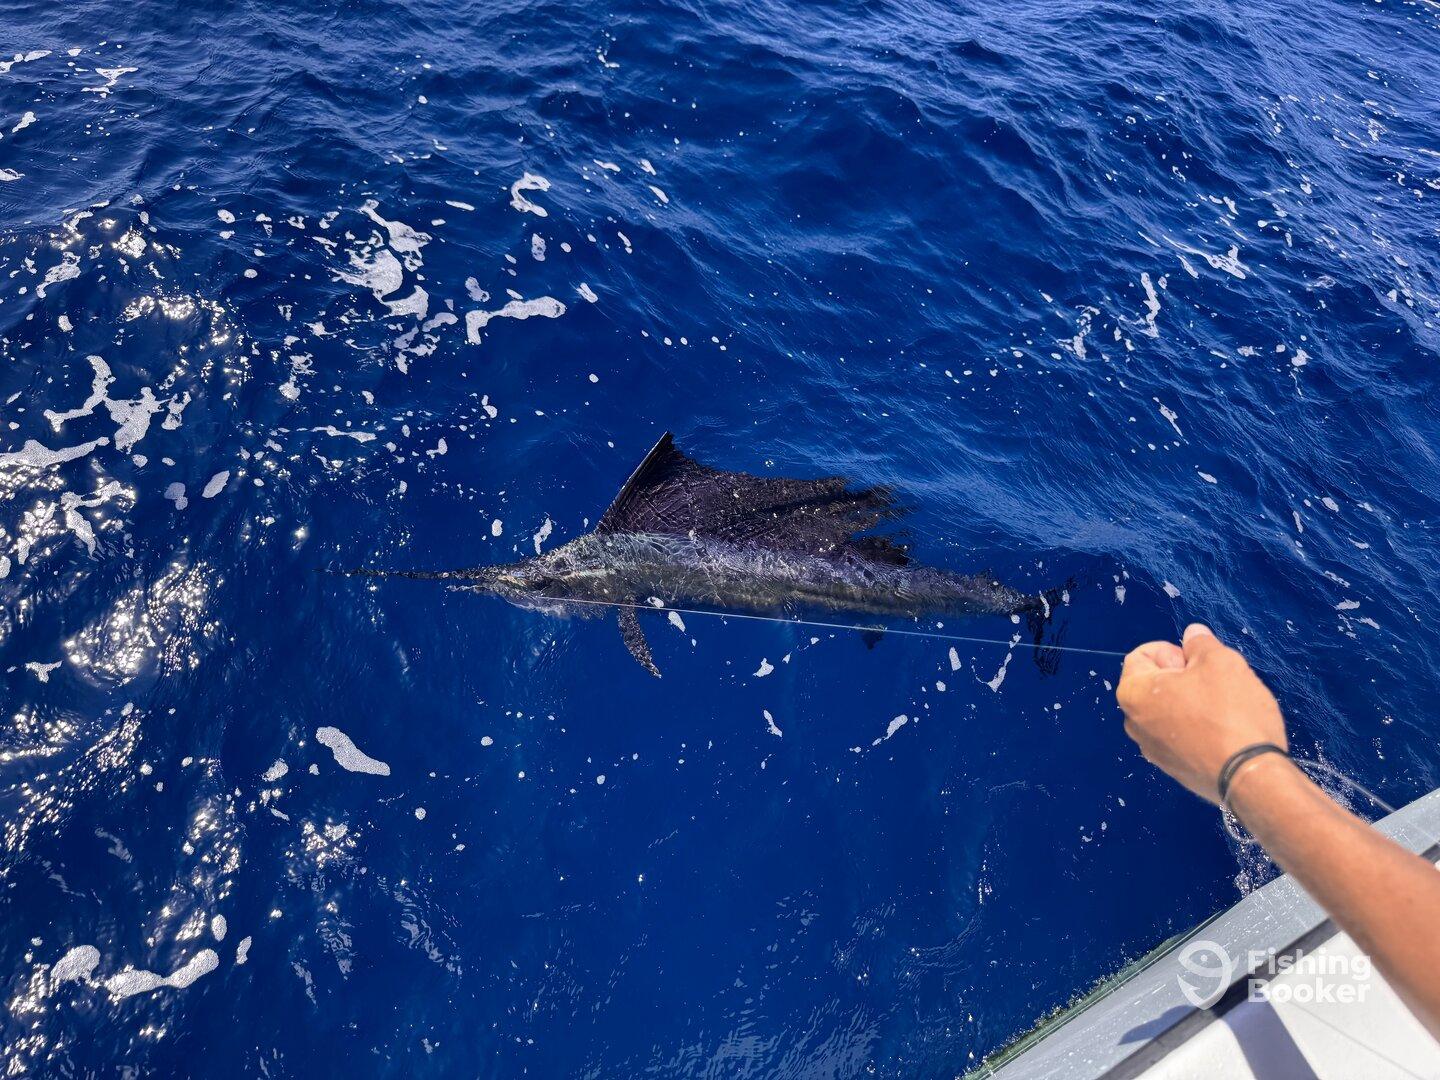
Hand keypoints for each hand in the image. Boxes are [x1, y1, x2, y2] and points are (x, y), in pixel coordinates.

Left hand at [1116, 623, 1286, 803]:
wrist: (1250, 777)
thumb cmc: (1231, 714)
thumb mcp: (1221, 662)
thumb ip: (1201, 644)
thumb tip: (1192, 635)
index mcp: (1133, 693)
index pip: (1141, 655)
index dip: (1171, 650)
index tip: (1196, 660)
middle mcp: (1133, 723)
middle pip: (1154, 684)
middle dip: (1182, 676)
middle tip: (1214, 681)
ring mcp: (1151, 749)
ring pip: (1168, 710)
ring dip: (1191, 701)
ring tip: (1224, 705)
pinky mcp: (1173, 768)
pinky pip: (1179, 735)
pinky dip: (1196, 726)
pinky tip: (1224, 729)